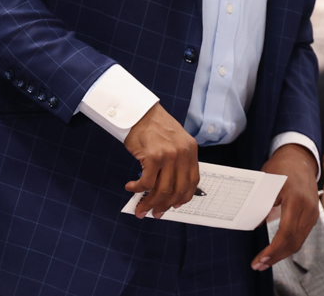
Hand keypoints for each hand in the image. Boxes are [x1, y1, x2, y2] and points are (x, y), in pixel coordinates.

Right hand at [122, 103, 198, 217]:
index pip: (193, 181)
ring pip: (162, 189)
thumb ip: (177, 159)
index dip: (184, 197)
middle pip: (177, 189)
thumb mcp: (174, 140)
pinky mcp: (152, 157)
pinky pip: (146, 182)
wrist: (138, 111)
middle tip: (155, 213)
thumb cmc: (152, 125)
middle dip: (165, 205)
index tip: (175, 205)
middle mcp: (182, 154)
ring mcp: (168, 156)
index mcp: (191, 150)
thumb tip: (168, 186)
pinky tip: (131, 187)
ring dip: (150, 202)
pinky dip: (137, 189)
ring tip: (141, 207)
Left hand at [253, 143, 318, 270]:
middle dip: (275, 257)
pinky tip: (277, 251)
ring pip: (298, 242)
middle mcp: (308, 209)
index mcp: (296, 200)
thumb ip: (261, 204)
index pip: (286, 233)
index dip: (273, 249)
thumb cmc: (281, 167)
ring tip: (265, 261)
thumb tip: (253, 225)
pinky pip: (301, 236)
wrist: (300, 159)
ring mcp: (313, 214)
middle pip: (293, 242)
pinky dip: (289, 245)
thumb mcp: (266, 183)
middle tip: (258, 265)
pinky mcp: (313, 216)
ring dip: (282, 254)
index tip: (260, 259)